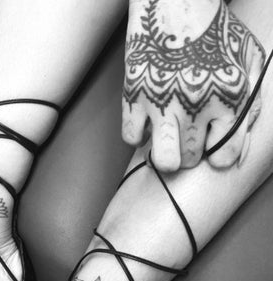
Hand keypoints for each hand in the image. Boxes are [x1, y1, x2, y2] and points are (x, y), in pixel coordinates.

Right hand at [122, 0, 265, 170]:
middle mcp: (196, 104)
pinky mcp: (133, 96)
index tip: (210, 144)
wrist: (176, 3)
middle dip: (190, 151)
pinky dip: (138, 134)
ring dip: (166, 155)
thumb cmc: (214, 32)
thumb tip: (239, 150)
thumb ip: (252, 107)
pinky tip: (147, 120)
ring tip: (168, 138)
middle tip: (187, 133)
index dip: (217, 154)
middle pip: (191, 159)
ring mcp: (162, 102)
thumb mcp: (249, 62)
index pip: (224, 156)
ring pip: (163, 160)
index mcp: (230, 97)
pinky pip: (132, 138)